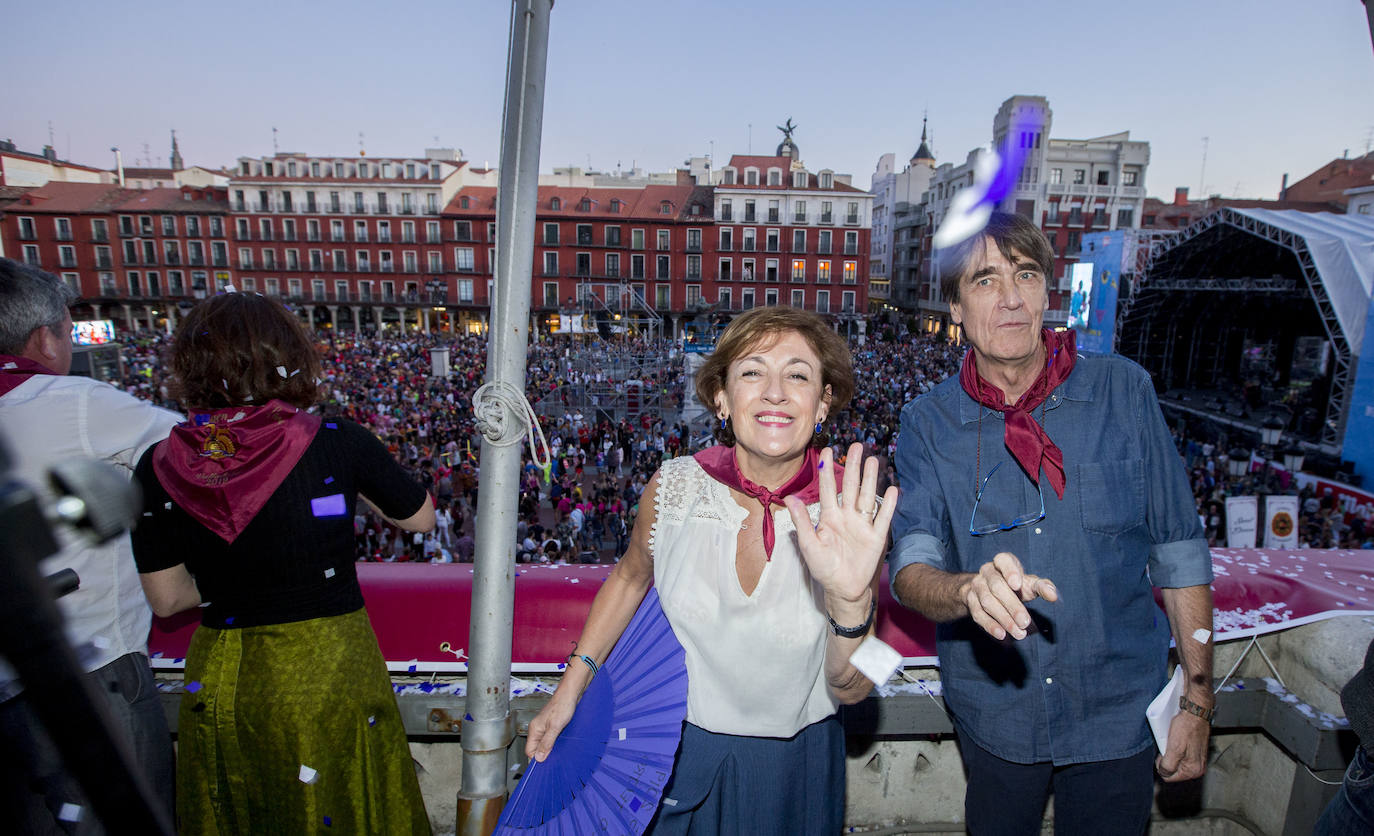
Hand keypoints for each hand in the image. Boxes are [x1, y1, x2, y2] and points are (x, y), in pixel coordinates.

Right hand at [525, 691, 576, 762]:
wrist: (570, 694)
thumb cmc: (562, 706)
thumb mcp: (555, 727)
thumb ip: (547, 743)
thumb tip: (538, 758)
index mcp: (534, 729)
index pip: (529, 750)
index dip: (536, 758)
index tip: (545, 765)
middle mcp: (537, 729)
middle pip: (536, 748)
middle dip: (544, 755)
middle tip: (554, 760)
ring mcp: (544, 727)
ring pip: (544, 744)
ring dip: (550, 749)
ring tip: (559, 752)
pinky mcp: (552, 726)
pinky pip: (550, 739)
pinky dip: (555, 743)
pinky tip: (561, 744)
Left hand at [785, 443, 898, 617]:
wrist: (842, 588)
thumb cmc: (823, 567)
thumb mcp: (809, 545)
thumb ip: (802, 521)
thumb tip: (790, 498)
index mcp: (829, 516)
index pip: (828, 487)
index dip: (827, 469)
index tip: (827, 449)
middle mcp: (847, 516)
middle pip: (850, 486)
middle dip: (853, 466)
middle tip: (857, 446)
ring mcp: (862, 525)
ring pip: (867, 496)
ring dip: (870, 479)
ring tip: (873, 460)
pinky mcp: (876, 537)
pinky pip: (882, 518)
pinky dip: (887, 505)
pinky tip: (892, 489)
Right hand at [962, 553, 1057, 639]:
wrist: (988, 591)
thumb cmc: (1014, 586)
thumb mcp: (1029, 583)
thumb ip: (1041, 587)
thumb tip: (1053, 595)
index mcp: (1002, 562)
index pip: (1003, 561)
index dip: (1010, 571)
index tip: (1017, 585)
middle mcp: (987, 572)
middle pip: (997, 587)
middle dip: (1012, 606)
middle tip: (1025, 622)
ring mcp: (976, 586)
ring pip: (987, 602)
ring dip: (1004, 619)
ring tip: (1019, 633)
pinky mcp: (970, 601)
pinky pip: (978, 614)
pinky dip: (990, 625)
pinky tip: (1002, 635)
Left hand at [1156, 706, 1209, 780]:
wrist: (1195, 712)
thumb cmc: (1187, 727)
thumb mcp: (1174, 749)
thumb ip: (1168, 765)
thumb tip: (1163, 773)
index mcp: (1193, 770)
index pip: (1169, 777)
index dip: (1161, 765)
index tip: (1162, 753)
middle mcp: (1197, 767)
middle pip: (1173, 770)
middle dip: (1166, 759)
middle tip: (1168, 745)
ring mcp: (1197, 759)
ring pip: (1175, 761)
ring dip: (1170, 753)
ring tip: (1172, 741)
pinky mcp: (1195, 751)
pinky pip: (1179, 754)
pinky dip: (1174, 748)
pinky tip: (1175, 739)